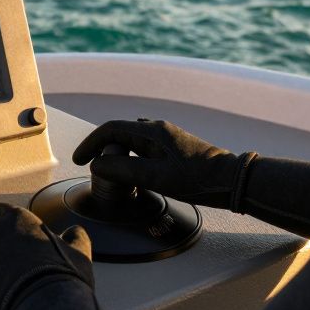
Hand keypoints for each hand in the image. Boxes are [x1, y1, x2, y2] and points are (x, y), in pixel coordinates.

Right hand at [72, 119, 254, 210]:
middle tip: (93, 169)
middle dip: (101, 149)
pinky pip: (142, 147)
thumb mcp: (155, 177)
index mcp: (151, 131)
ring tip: (109, 172)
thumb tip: (97, 165)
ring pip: (131, 140)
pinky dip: (129, 156)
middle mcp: (157, 129)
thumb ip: (123, 169)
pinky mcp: (173, 148)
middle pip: (119, 133)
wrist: (230, 180)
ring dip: (116, 153)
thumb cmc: (196, 179)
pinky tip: (132, 172)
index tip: (79, 160)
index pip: (110, 129)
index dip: (90, 144)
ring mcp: (166, 138)